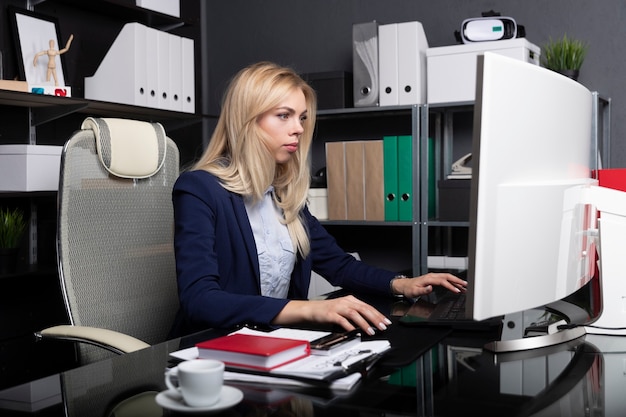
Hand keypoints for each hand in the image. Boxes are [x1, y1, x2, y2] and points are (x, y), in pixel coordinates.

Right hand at [274, 295, 391, 335]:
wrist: (310, 309)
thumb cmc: (327, 310)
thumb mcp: (343, 308)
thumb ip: (355, 313)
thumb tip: (369, 322)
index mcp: (350, 299)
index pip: (367, 306)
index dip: (378, 314)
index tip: (385, 321)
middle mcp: (345, 302)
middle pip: (364, 309)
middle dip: (375, 318)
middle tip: (382, 326)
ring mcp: (338, 307)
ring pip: (355, 314)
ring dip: (365, 323)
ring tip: (371, 331)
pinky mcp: (331, 314)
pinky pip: (342, 320)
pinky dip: (350, 326)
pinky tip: (355, 331)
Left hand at [392, 272, 466, 298]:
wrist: (405, 285)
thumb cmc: (409, 289)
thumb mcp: (414, 292)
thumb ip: (423, 290)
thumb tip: (430, 288)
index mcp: (428, 278)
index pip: (442, 281)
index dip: (450, 286)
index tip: (457, 290)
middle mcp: (432, 276)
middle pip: (447, 276)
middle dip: (457, 280)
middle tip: (465, 285)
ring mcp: (433, 277)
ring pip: (447, 277)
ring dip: (456, 281)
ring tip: (464, 286)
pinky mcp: (433, 279)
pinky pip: (444, 279)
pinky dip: (451, 281)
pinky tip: (456, 286)